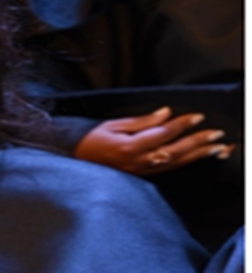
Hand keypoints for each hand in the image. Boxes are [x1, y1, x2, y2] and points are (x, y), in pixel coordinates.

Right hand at [74, 107, 234, 174]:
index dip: (182, 124)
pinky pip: (167, 169)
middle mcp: (137, 161)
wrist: (74, 160)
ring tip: (215, 148)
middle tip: (216, 134)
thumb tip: (164, 114)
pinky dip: (184, 163)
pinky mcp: (141, 175)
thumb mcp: (113, 124)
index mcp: (129, 146)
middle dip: (197, 142)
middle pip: (175, 151)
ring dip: (197, 155)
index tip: (197, 117)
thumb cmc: (89, 140)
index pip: (163, 133)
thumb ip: (142, 121)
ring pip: (175, 163)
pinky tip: (194, 157)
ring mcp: (140, 170)